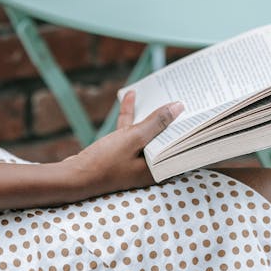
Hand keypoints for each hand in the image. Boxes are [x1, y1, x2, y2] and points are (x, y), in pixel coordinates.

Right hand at [60, 91, 182, 200]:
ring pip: (146, 132)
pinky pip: (130, 131)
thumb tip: (179, 107)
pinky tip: (130, 97)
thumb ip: (156, 123)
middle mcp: (147, 166)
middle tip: (181, 98)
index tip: (196, 111)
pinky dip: (130, 115)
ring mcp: (132, 159)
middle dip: (170, 118)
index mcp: (156, 169)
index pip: (178, 148)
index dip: (187, 129)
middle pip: (163, 138)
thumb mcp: (133, 139)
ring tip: (159, 93)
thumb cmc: (105, 162)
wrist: (73, 177)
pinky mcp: (119, 152)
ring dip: (149, 113)